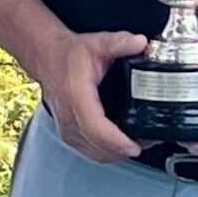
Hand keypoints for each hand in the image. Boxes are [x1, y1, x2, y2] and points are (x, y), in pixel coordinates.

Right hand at [30, 27, 146, 163]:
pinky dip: (108, 152)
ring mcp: (67, 129)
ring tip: (140, 143)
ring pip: (95, 154)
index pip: (95, 128)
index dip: (117, 141)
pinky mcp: (69, 135)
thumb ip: (120, 42)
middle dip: (125, 149)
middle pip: (98, 147)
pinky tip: (122, 144)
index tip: (135, 146)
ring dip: (118, 153)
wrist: (48, 58)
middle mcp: (68, 117)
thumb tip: (142, 43)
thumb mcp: (97, 43)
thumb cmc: (69, 54)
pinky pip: (91, 152)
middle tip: (149, 142)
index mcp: (76, 96)